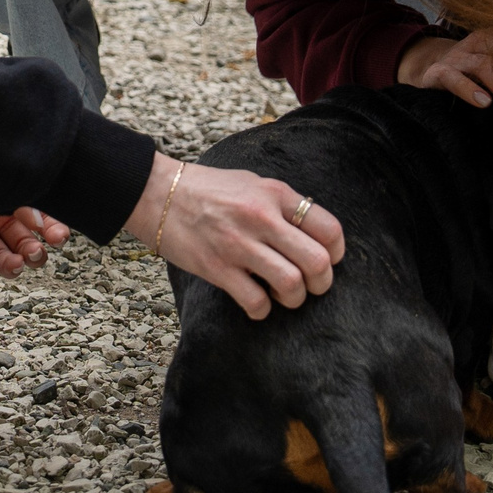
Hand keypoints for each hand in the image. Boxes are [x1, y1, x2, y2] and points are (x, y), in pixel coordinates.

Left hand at [0, 194, 71, 279]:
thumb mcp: (5, 175)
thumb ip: (25, 196)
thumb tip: (43, 222)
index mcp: (15, 201)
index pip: (40, 223)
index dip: (52, 233)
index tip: (59, 237)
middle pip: (21, 246)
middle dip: (32, 254)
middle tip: (33, 253)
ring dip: (9, 265)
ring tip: (13, 263)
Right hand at [127, 152, 345, 320]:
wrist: (155, 192)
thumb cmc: (207, 188)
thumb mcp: (252, 182)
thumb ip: (282, 204)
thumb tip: (312, 232)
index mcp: (275, 193)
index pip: (329, 229)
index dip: (337, 254)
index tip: (328, 261)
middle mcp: (261, 217)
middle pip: (317, 262)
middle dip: (322, 283)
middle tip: (311, 286)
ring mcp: (238, 244)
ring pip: (291, 285)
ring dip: (294, 298)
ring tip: (282, 294)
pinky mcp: (216, 268)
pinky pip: (256, 302)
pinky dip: (263, 309)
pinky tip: (256, 300)